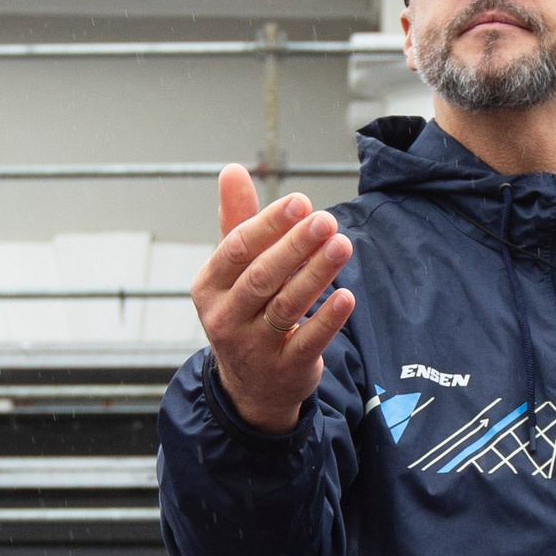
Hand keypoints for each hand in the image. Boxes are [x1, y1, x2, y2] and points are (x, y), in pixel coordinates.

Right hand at [191, 164, 355, 434]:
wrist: (251, 386)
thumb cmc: (245, 309)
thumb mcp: (233, 271)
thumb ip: (237, 221)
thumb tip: (232, 169)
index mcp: (208, 287)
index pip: (236, 249)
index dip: (269, 223)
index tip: (301, 201)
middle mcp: (225, 318)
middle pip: (262, 276)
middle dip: (295, 246)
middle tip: (326, 219)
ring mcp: (254, 348)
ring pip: (287, 306)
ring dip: (316, 274)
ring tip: (342, 244)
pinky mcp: (285, 369)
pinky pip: (308, 341)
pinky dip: (328, 318)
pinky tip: (347, 295)